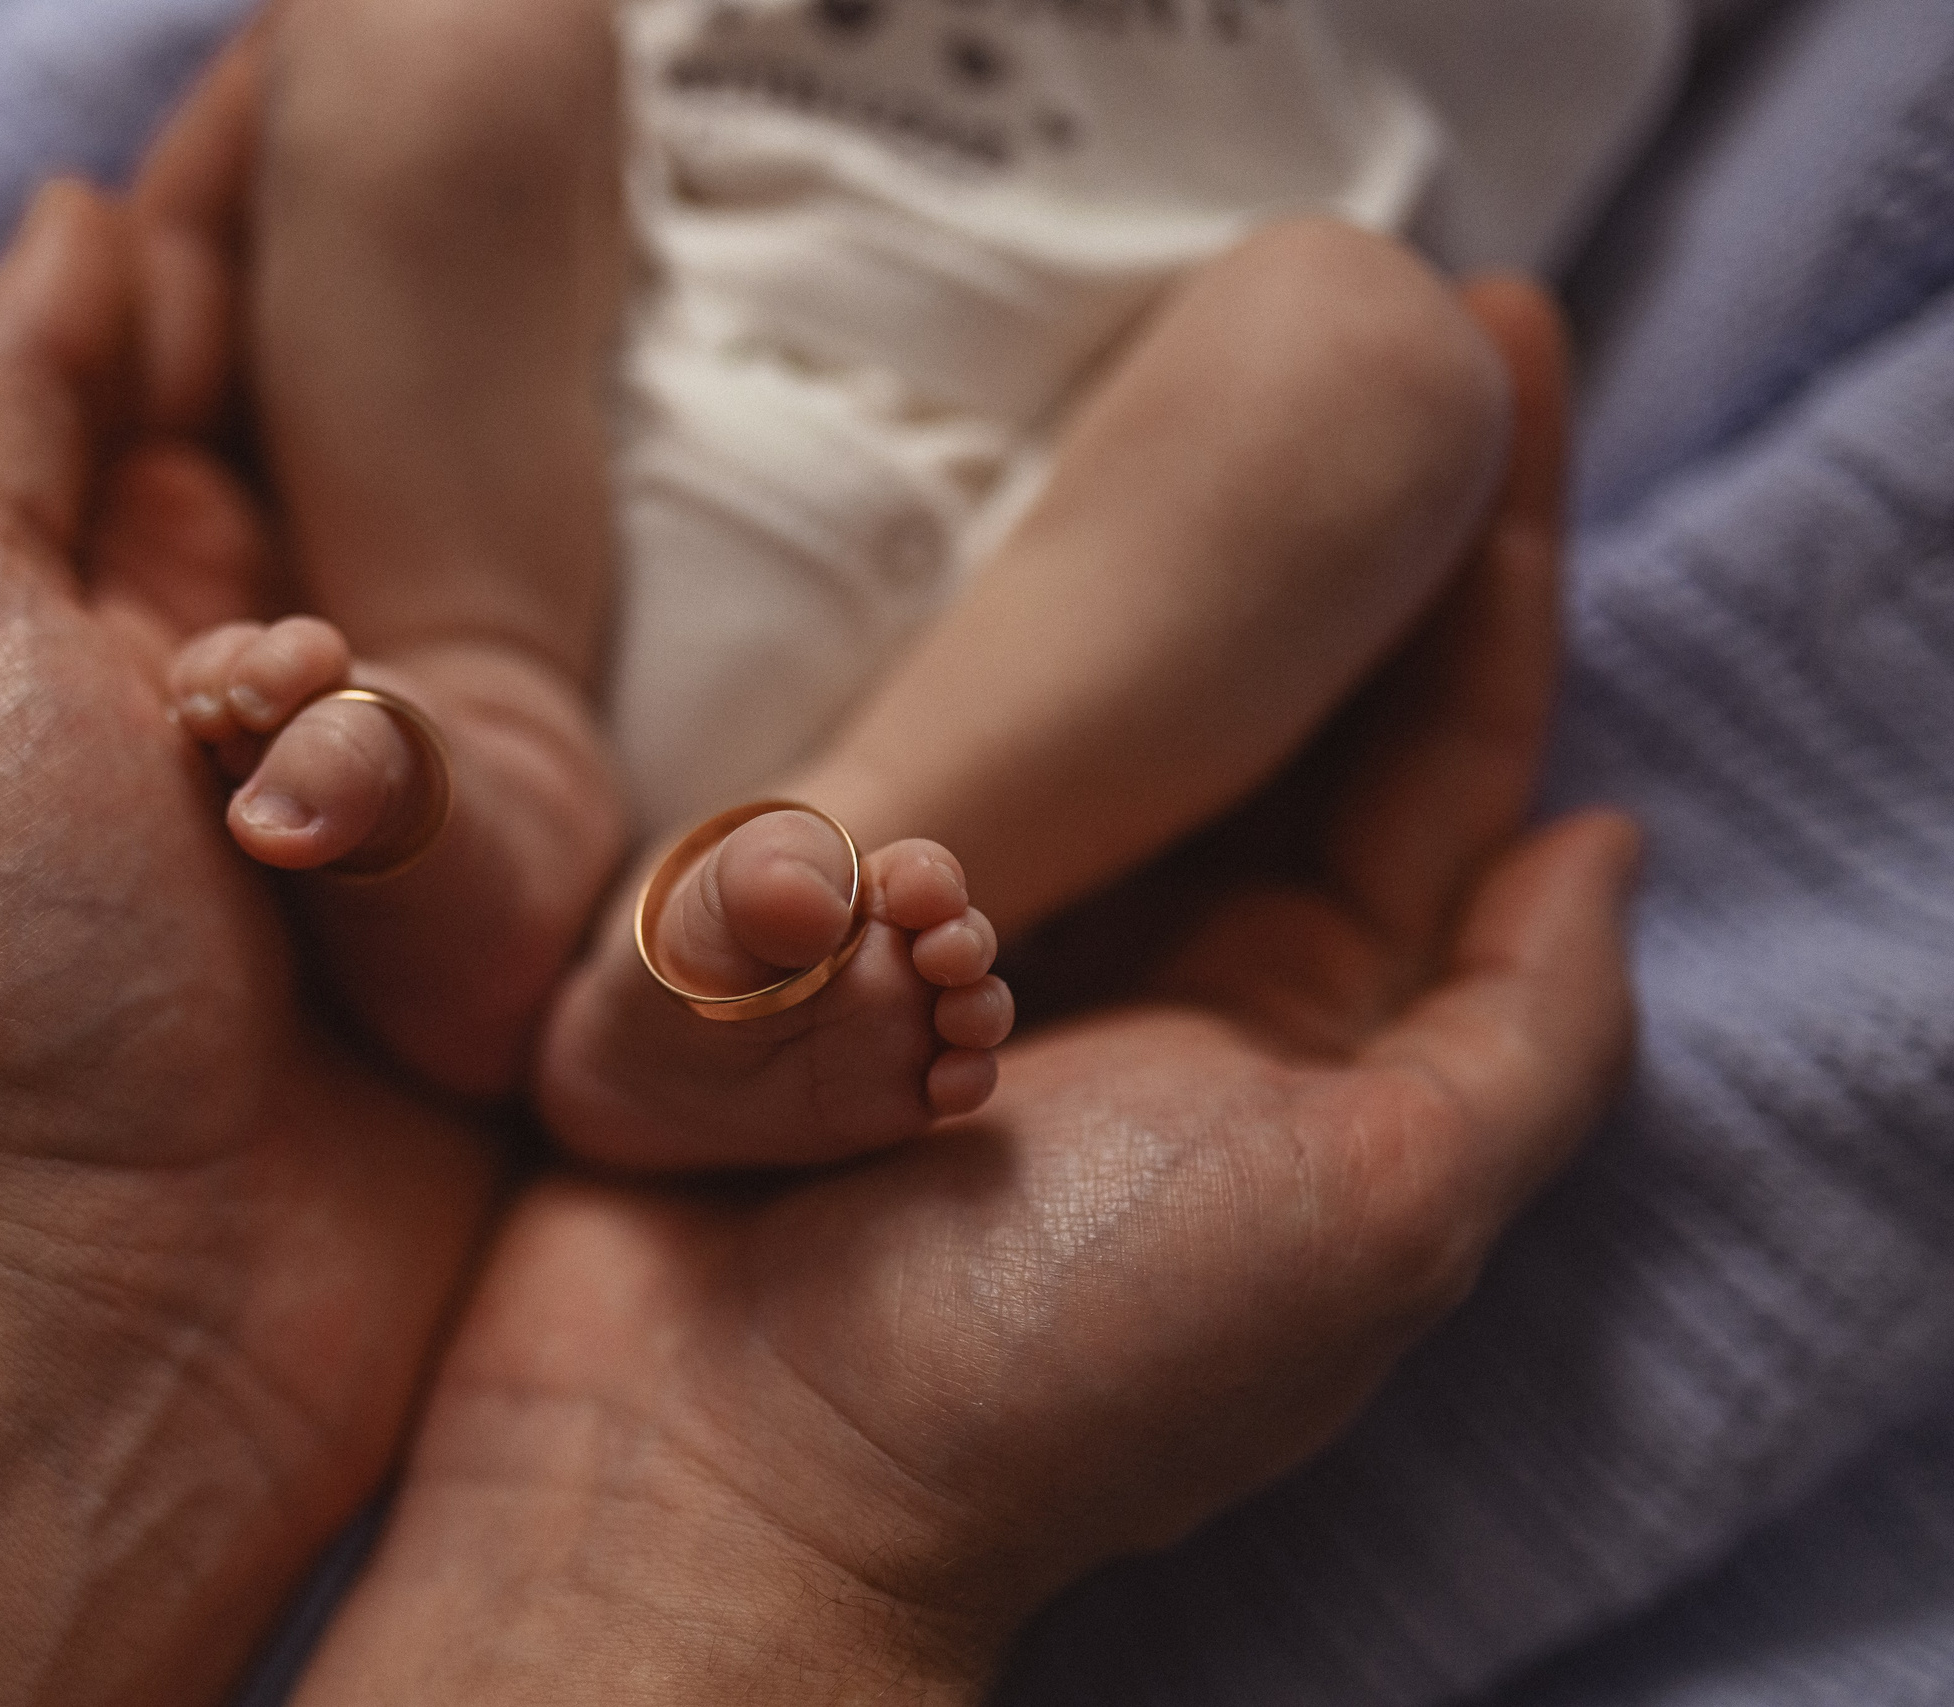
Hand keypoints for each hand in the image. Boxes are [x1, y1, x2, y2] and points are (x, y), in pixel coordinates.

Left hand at [0, 33, 496, 1705]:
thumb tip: (86, 208)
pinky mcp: (518, 872)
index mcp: (103, 570)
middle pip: (365, 393)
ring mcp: (403, 760)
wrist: (141, 1302)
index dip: (270, 164)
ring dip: (549, 417)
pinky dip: (643, 606)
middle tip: (548, 104)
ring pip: (500, 529)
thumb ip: (5, 412)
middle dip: (443, 251)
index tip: (355, 40)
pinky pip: (597, 695)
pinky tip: (722, 493)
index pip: (195, 306)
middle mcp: (259, 643)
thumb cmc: (0, 979)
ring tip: (642, 252)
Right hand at [293, 281, 1639, 1701]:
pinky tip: (974, 494)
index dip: (1495, 567)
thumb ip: (1517, 1033)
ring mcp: (981, 945)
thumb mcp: (1369, 1214)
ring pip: (1100, 699)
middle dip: (1326, 515)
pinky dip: (960, 628)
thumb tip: (1603, 837)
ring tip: (1172, 356)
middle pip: (1278, 698)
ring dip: (1146, 543)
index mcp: (1312, 1042)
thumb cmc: (1040, 1366)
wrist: (703, 1466)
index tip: (1509, 355)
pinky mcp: (821, 922)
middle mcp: (1161, 983)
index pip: (1445, 763)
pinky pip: (918, 734)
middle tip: (1352, 307)